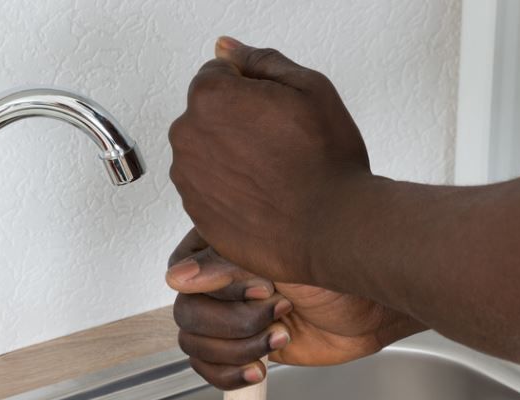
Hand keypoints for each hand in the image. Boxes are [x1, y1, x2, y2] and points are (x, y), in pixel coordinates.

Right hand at [167, 229, 421, 388]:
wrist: (369, 306)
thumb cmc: (335, 267)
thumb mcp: (277, 255)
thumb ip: (223, 265)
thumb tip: (177, 278)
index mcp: (217, 247)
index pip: (181, 276)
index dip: (221, 292)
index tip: (263, 288)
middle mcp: (218, 282)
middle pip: (188, 316)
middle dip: (235, 324)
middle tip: (279, 312)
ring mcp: (229, 317)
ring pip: (197, 346)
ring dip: (240, 349)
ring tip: (280, 335)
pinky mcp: (241, 347)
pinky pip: (210, 369)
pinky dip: (231, 374)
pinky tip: (260, 367)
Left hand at [168, 37, 371, 286]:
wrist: (331, 229)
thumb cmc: (325, 161)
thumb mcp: (309, 87)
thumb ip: (261, 61)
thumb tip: (227, 50)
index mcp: (209, 97)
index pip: (218, 75)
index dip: (251, 89)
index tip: (276, 111)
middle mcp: (188, 136)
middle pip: (207, 115)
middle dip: (236, 122)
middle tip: (279, 145)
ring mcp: (189, 180)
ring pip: (207, 154)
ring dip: (231, 157)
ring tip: (272, 174)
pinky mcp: (197, 215)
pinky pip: (209, 191)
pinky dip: (231, 191)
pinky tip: (263, 198)